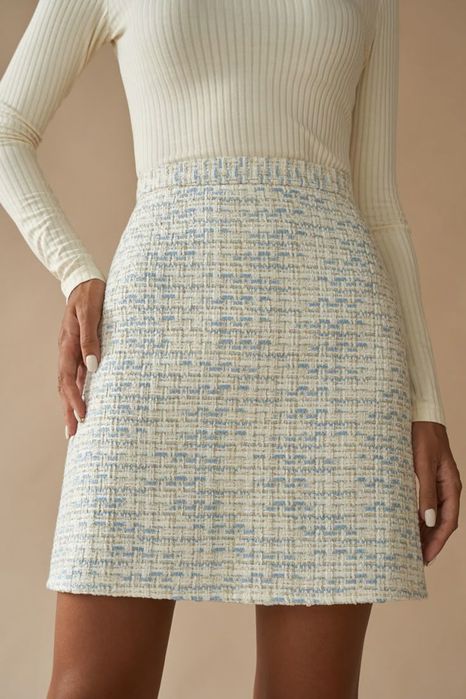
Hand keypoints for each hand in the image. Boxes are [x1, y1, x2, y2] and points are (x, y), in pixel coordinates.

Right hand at [57, 278, 105, 437]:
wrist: (85, 280)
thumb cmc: (91, 294)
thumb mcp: (91, 312)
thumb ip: (91, 338)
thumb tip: (94, 366)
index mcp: (69, 344)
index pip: (69, 378)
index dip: (75, 398)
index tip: (82, 415)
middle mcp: (68, 350)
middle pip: (65, 386)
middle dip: (68, 410)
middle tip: (72, 434)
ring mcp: (72, 351)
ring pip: (70, 382)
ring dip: (72, 404)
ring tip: (75, 424)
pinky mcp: (79, 349)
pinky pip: (77, 374)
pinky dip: (79, 390)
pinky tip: (84, 401)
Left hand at [412, 421, 461, 565]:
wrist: (418, 414)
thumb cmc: (421, 435)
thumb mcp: (422, 464)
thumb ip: (425, 491)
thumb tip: (428, 521)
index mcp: (451, 485)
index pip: (448, 522)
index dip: (437, 543)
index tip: (425, 559)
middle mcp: (447, 486)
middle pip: (441, 522)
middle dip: (430, 542)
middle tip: (415, 560)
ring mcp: (438, 482)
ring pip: (433, 514)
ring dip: (423, 532)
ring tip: (410, 548)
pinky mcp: (426, 477)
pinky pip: (425, 503)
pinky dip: (417, 517)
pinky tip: (406, 524)